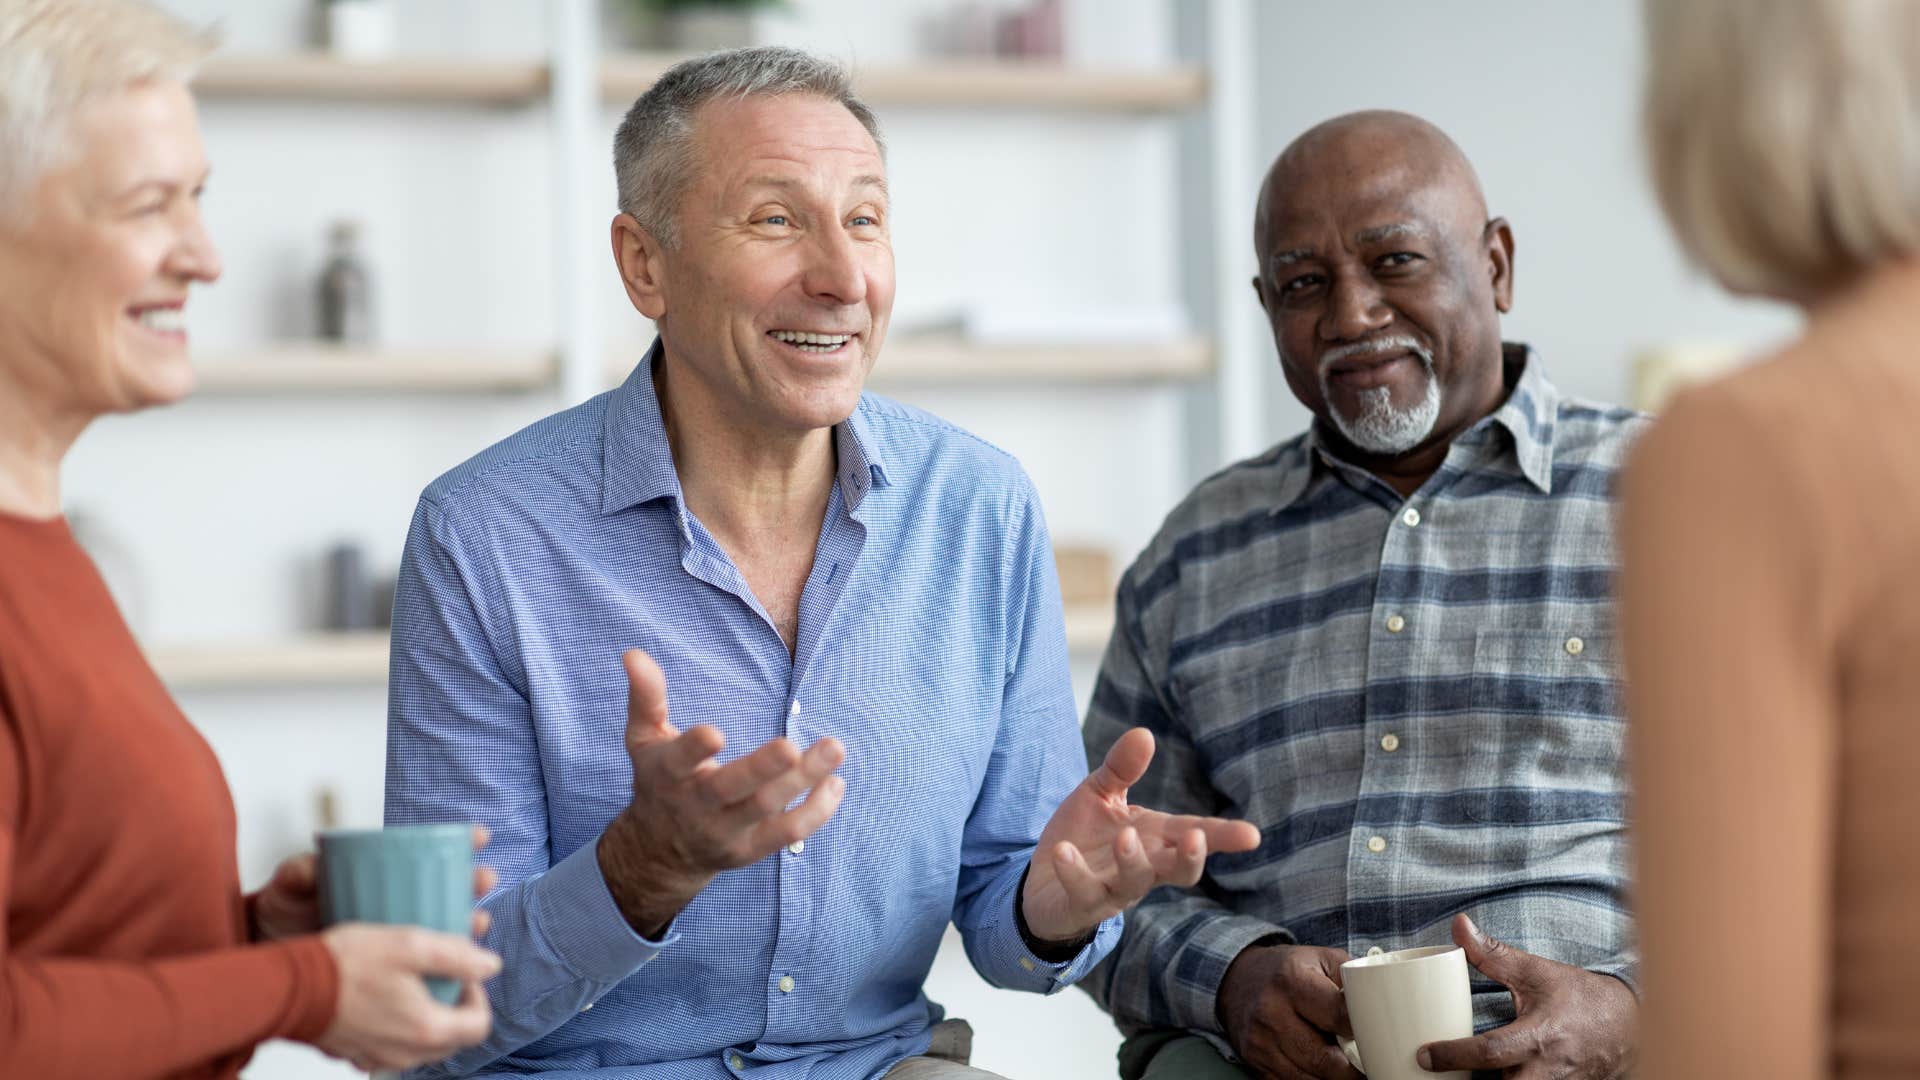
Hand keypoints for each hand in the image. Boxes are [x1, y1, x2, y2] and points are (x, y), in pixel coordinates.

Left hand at [253, 827, 499, 941]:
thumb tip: (313, 867)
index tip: (479, 836)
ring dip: (468, 922)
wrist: (273, 955)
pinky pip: (428, 962)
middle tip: (484, 880)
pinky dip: (449, 963)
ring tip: (478, 922)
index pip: (429, 853)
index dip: (460, 843)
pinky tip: (462, 968)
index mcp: (383, 873)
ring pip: (444, 925)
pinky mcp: (394, 965)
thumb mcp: (291, 886)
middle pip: (447, 888)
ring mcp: (398, 933)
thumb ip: (299, 872)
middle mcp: (398, 900)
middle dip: (473, 882)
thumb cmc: (286, 909)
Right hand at [313, 923, 497, 1071]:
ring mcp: (379, 1057)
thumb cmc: (344, 964)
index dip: (479, 995)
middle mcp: (405, 1053)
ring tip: (411, 983)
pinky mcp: (356, 1055)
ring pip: (423, 1045)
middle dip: (455, 1006)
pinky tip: (383, 998)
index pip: (479, 1026)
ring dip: (427, 1016)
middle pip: (453, 1038)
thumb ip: (457, 956)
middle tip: (439, 975)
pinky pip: (391, 1046)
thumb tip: (490, 965)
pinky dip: (397, 1027)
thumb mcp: (410, 945)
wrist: (287, 988)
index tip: (462, 972)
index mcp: (427, 1029)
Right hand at [597, 649, 846, 936]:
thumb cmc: (658, 781)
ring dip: (803, 780)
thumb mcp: (644, 740)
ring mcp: (726, 830)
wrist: (659, 852)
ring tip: (834, 748)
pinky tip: (834, 783)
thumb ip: (645, 697)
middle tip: (792, 745)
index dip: (695, 749)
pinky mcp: (751, 849)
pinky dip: (816, 811)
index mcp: (668, 773)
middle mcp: (697, 805)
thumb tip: (633, 653)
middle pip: (731, 789)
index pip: (679, 761)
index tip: (716, 733)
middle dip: (763, 768)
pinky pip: (788, 833)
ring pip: (767, 808)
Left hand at [1020, 726, 1259, 943]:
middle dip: (1190, 858)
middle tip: (1195, 839)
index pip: (1194, 835)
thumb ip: (1122, 768)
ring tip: (1124, 837)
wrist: (1041, 883)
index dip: (1223, 836)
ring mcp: (1113, 890)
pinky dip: (1074, 872)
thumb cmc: (1083, 838)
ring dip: (1132, 861)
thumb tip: (1144, 733)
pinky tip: (1064, 851)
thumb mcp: (1101, 795)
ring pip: (1134, 883)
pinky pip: (1082, 891)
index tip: (1252, 835)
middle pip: (1179, 871)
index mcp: (1154, 839)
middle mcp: (1143, 868)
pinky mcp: (1080, 904)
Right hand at [1217, 943, 1361, 1079]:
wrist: (1239, 981)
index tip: (1373, 1035)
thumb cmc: (1288, 971)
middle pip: (1324, 1059)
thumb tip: (1379, 1009)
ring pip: (1309, 1078)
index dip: (1361, 1030)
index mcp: (1291, 980)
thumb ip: (1351, 980)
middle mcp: (1271, 1012)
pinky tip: (1321, 1070)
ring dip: (1332, 1077)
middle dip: (1351, 1068)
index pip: (1338, 1015)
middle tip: (1366, 1064)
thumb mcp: (1321, 960)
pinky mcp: (1254, 1060)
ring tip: (1344, 1066)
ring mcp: (1260, 1041)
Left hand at [1418, 915, 1636, 1078]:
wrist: (1629, 1023)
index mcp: (1539, 1037)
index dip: (1454, 1055)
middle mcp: (1548, 1071)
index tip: (1424, 1055)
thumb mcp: (1535, 971)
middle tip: (1438, 1077)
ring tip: (1455, 1079)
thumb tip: (1458, 925)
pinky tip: (1488, 1079)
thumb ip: (1493, 954)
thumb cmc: (1578, 996)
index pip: (1491, 1052)